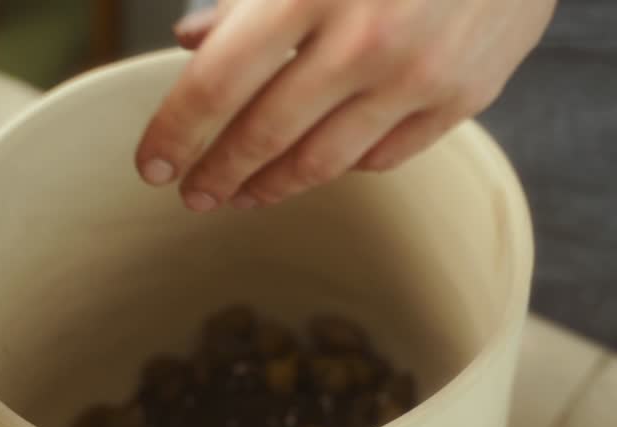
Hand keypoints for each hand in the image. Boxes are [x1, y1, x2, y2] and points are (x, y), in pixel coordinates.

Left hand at [134, 0, 555, 210]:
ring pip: (325, 161)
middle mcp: (366, 40)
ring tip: (244, 195)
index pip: (217, 83)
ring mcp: (421, 75)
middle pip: (265, 134)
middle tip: (192, 196)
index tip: (151, 165)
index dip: (174, 131)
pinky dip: (343, 167)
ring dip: (272, 186)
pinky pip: (385, 156)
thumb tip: (192, 43)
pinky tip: (316, 167)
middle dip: (217, 174)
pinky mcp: (465, 96)